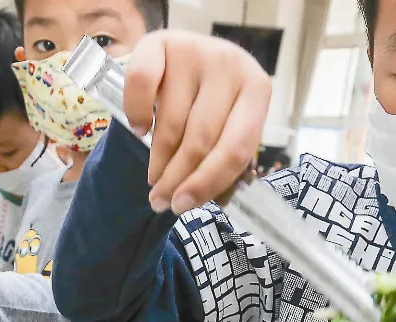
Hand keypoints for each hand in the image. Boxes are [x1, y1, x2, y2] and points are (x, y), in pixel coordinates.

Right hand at [123, 31, 270, 213]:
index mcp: (258, 90)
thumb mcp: (228, 124)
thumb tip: (195, 200)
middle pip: (200, 141)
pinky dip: (137, 114)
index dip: (207, 183)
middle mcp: (230, 64)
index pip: (235, 148)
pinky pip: (141, 85)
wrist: (189, 56)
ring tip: (154, 177)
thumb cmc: (212, 100)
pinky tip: (139, 130)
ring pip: (171, 123)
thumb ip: (222, 157)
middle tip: (161, 201)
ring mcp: (195, 49)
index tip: (183, 206)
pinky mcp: (160, 41)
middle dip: (177, 179)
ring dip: (158, 160)